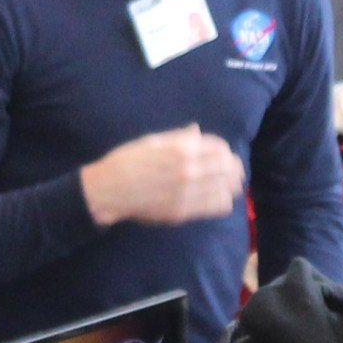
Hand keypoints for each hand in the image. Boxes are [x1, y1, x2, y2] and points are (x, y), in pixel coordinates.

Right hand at [80, 127, 244, 227]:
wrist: (109, 190)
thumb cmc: (127, 160)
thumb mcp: (153, 140)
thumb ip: (179, 137)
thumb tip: (197, 132)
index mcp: (182, 149)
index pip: (219, 148)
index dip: (224, 149)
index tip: (224, 152)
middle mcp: (189, 170)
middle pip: (227, 167)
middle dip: (233, 166)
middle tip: (234, 168)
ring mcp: (187, 193)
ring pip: (226, 187)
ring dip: (231, 183)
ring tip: (231, 182)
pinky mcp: (183, 211)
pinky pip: (216, 206)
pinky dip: (224, 200)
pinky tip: (221, 197)